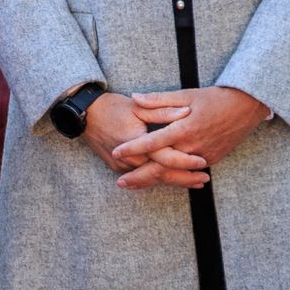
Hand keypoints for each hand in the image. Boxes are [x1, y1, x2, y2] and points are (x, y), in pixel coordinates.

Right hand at [81, 90, 206, 191]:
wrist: (85, 115)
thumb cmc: (112, 107)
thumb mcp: (138, 107)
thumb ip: (163, 110)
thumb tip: (186, 112)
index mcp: (137, 141)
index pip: (165, 156)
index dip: (185, 160)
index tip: (202, 161)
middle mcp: (129, 158)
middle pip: (161, 174)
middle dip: (184, 178)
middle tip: (204, 180)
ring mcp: (122, 166)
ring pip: (152, 178)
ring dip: (174, 181)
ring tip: (195, 182)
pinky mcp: (118, 168)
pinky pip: (142, 177)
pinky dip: (159, 179)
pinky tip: (174, 180)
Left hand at [110, 86, 268, 189]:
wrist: (247, 106)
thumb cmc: (215, 98)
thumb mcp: (187, 94)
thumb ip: (159, 99)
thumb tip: (135, 97)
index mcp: (184, 128)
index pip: (153, 142)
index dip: (133, 148)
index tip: (116, 152)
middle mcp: (193, 146)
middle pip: (162, 166)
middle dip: (140, 176)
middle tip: (120, 182)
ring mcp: (204, 155)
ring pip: (175, 172)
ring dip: (153, 180)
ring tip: (134, 185)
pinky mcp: (212, 159)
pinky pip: (188, 171)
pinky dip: (173, 177)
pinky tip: (158, 181)